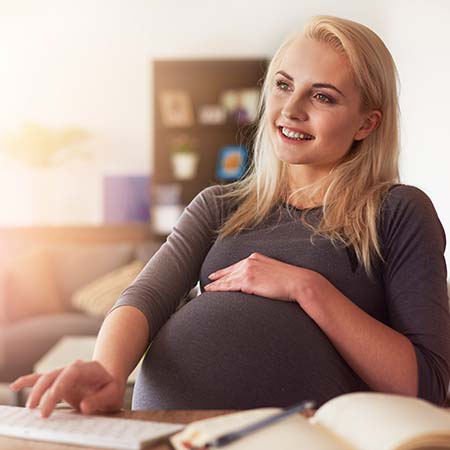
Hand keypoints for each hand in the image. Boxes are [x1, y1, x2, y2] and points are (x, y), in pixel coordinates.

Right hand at [9, 360, 124, 417]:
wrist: (109, 383)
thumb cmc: (111, 390)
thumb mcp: (113, 395)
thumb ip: (100, 399)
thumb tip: (84, 405)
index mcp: (89, 369)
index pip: (71, 373)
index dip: (59, 386)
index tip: (51, 402)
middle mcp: (74, 368)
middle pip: (55, 375)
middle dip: (45, 393)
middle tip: (42, 414)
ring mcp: (64, 374)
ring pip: (46, 378)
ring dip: (35, 391)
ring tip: (30, 408)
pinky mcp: (57, 382)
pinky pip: (41, 379)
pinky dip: (28, 381)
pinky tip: (15, 386)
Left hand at [205, 252, 320, 302]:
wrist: (298, 282)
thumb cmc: (291, 281)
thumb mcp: (275, 272)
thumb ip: (264, 274)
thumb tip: (260, 282)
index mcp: (256, 257)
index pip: (237, 265)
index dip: (226, 271)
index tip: (218, 275)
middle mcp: (250, 261)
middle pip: (229, 271)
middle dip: (219, 277)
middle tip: (208, 282)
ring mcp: (248, 270)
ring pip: (227, 279)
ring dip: (216, 285)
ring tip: (207, 289)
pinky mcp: (248, 281)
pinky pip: (229, 286)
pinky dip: (218, 288)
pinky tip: (212, 291)